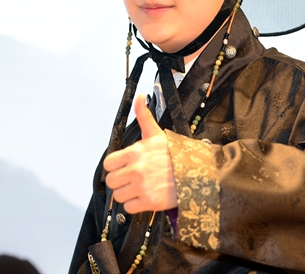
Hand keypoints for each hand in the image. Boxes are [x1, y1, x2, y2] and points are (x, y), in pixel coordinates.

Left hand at [104, 94, 176, 212]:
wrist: (196, 173)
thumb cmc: (174, 154)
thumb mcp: (156, 134)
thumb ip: (143, 115)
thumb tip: (139, 96)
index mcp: (135, 152)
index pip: (108, 164)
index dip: (114, 166)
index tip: (123, 167)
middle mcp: (136, 170)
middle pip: (111, 181)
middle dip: (119, 181)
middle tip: (130, 179)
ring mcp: (142, 187)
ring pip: (118, 196)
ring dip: (126, 194)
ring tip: (138, 188)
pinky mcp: (149, 202)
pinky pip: (128, 208)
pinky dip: (134, 205)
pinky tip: (144, 196)